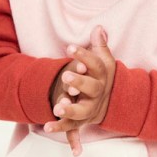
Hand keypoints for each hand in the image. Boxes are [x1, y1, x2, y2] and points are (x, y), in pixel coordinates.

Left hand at [45, 26, 115, 154]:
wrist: (110, 103)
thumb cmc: (101, 77)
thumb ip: (99, 45)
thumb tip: (99, 27)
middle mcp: (97, 93)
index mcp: (102, 76)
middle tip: (65, 76)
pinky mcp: (80, 121)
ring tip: (57, 107)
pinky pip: (70, 126)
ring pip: (81, 110)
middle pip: (91, 87)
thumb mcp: (103, 61)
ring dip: (69, 109)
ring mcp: (89, 108)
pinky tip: (46, 126)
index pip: (95, 64)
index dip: (83, 55)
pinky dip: (59, 128)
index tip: (70, 46)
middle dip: (79, 82)